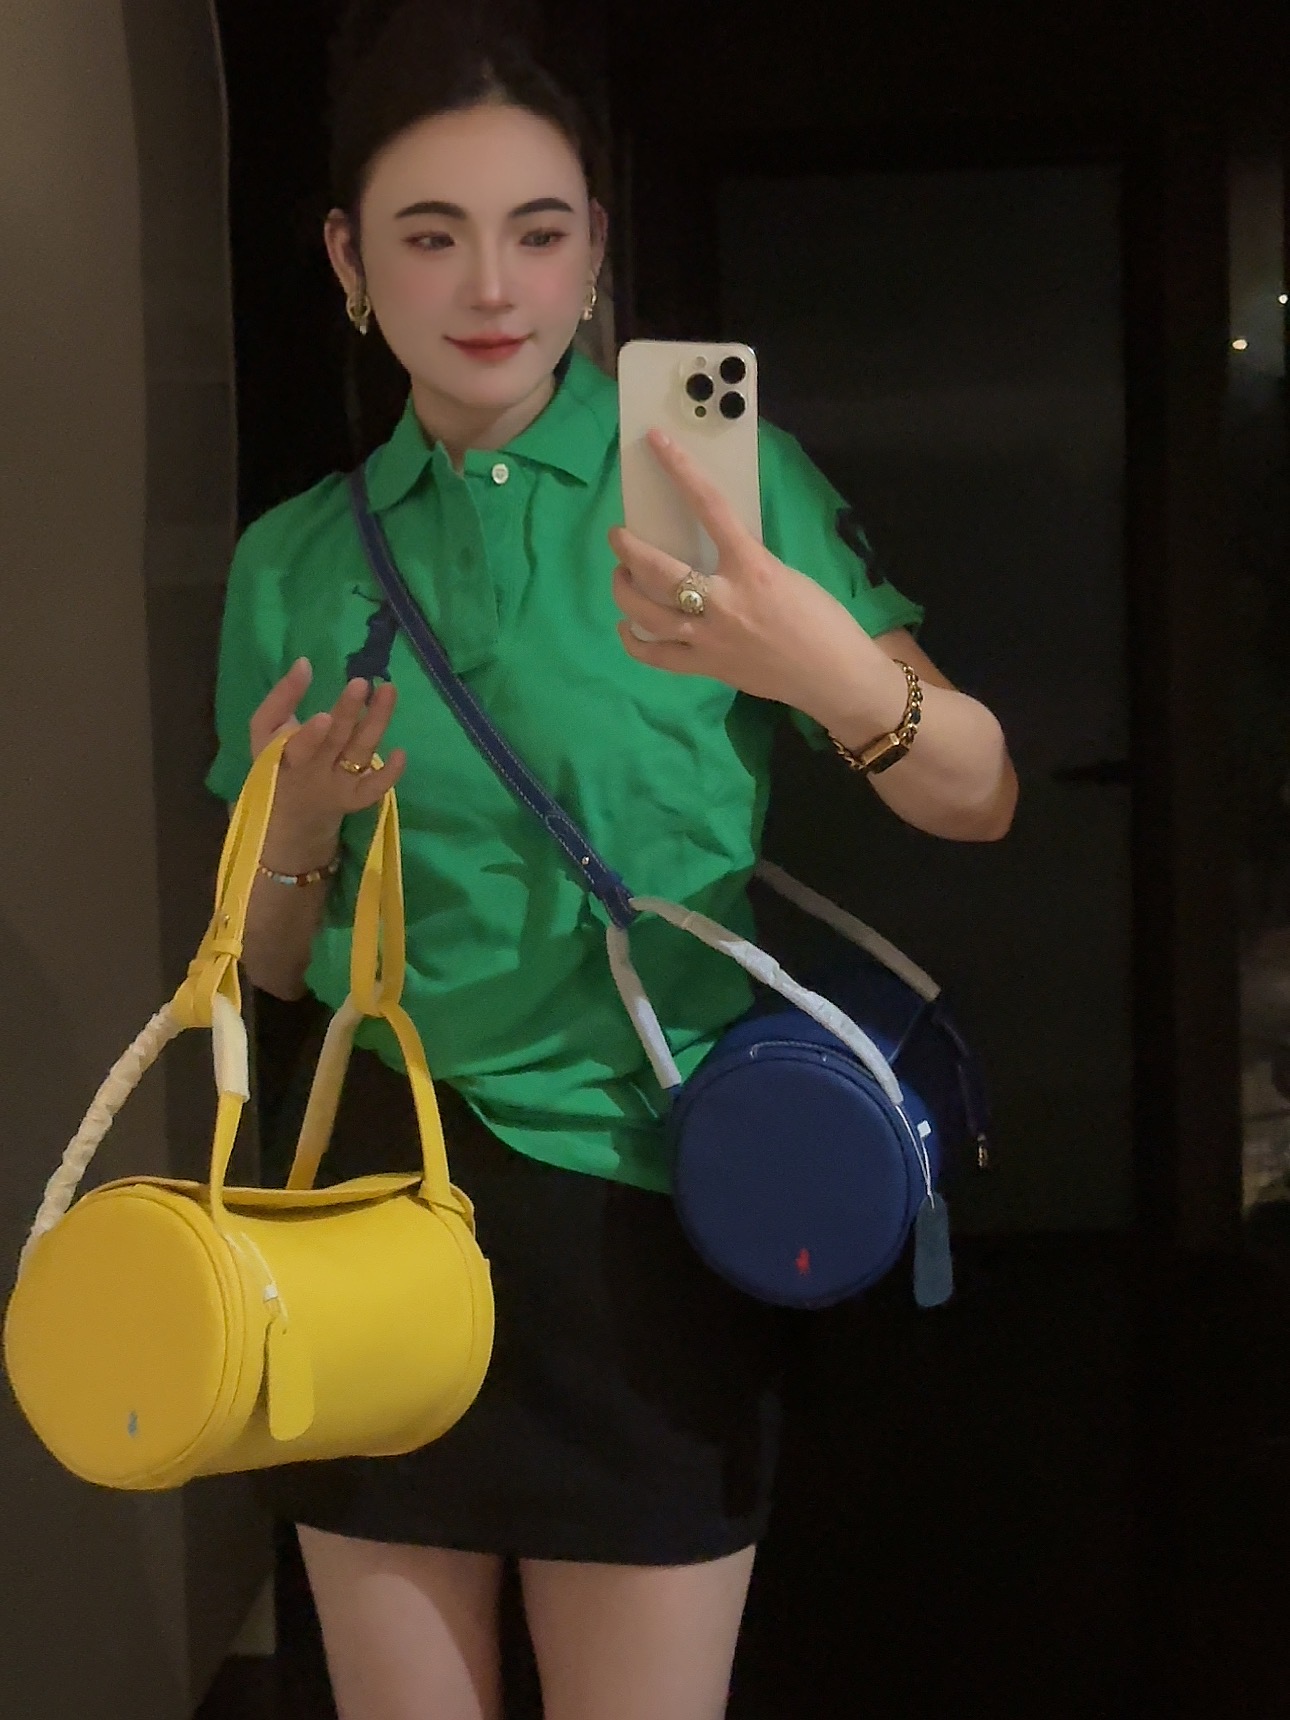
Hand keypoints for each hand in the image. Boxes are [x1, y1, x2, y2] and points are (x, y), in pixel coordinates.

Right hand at [249, 659, 405, 867]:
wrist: (290, 811)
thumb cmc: (278, 760)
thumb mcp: (266, 729)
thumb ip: (283, 697)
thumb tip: (305, 663)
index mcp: (285, 756)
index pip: (299, 748)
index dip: (311, 736)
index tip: (324, 715)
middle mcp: (315, 772)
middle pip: (335, 742)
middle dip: (348, 713)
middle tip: (361, 683)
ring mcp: (339, 786)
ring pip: (360, 754)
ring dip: (375, 723)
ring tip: (388, 691)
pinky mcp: (357, 797)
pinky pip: (375, 789)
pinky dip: (389, 774)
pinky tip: (401, 752)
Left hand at [609, 431, 898, 727]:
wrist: (835, 677)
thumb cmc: (824, 622)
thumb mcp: (786, 576)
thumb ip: (747, 564)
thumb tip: (714, 557)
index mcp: (752, 568)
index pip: (709, 507)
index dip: (680, 470)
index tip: (657, 443)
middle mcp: (723, 601)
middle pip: (657, 569)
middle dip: (628, 548)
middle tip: (618, 536)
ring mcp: (710, 638)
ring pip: (647, 612)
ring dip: (624, 589)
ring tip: (621, 575)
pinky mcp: (707, 667)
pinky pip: (657, 656)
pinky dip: (635, 641)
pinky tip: (627, 626)